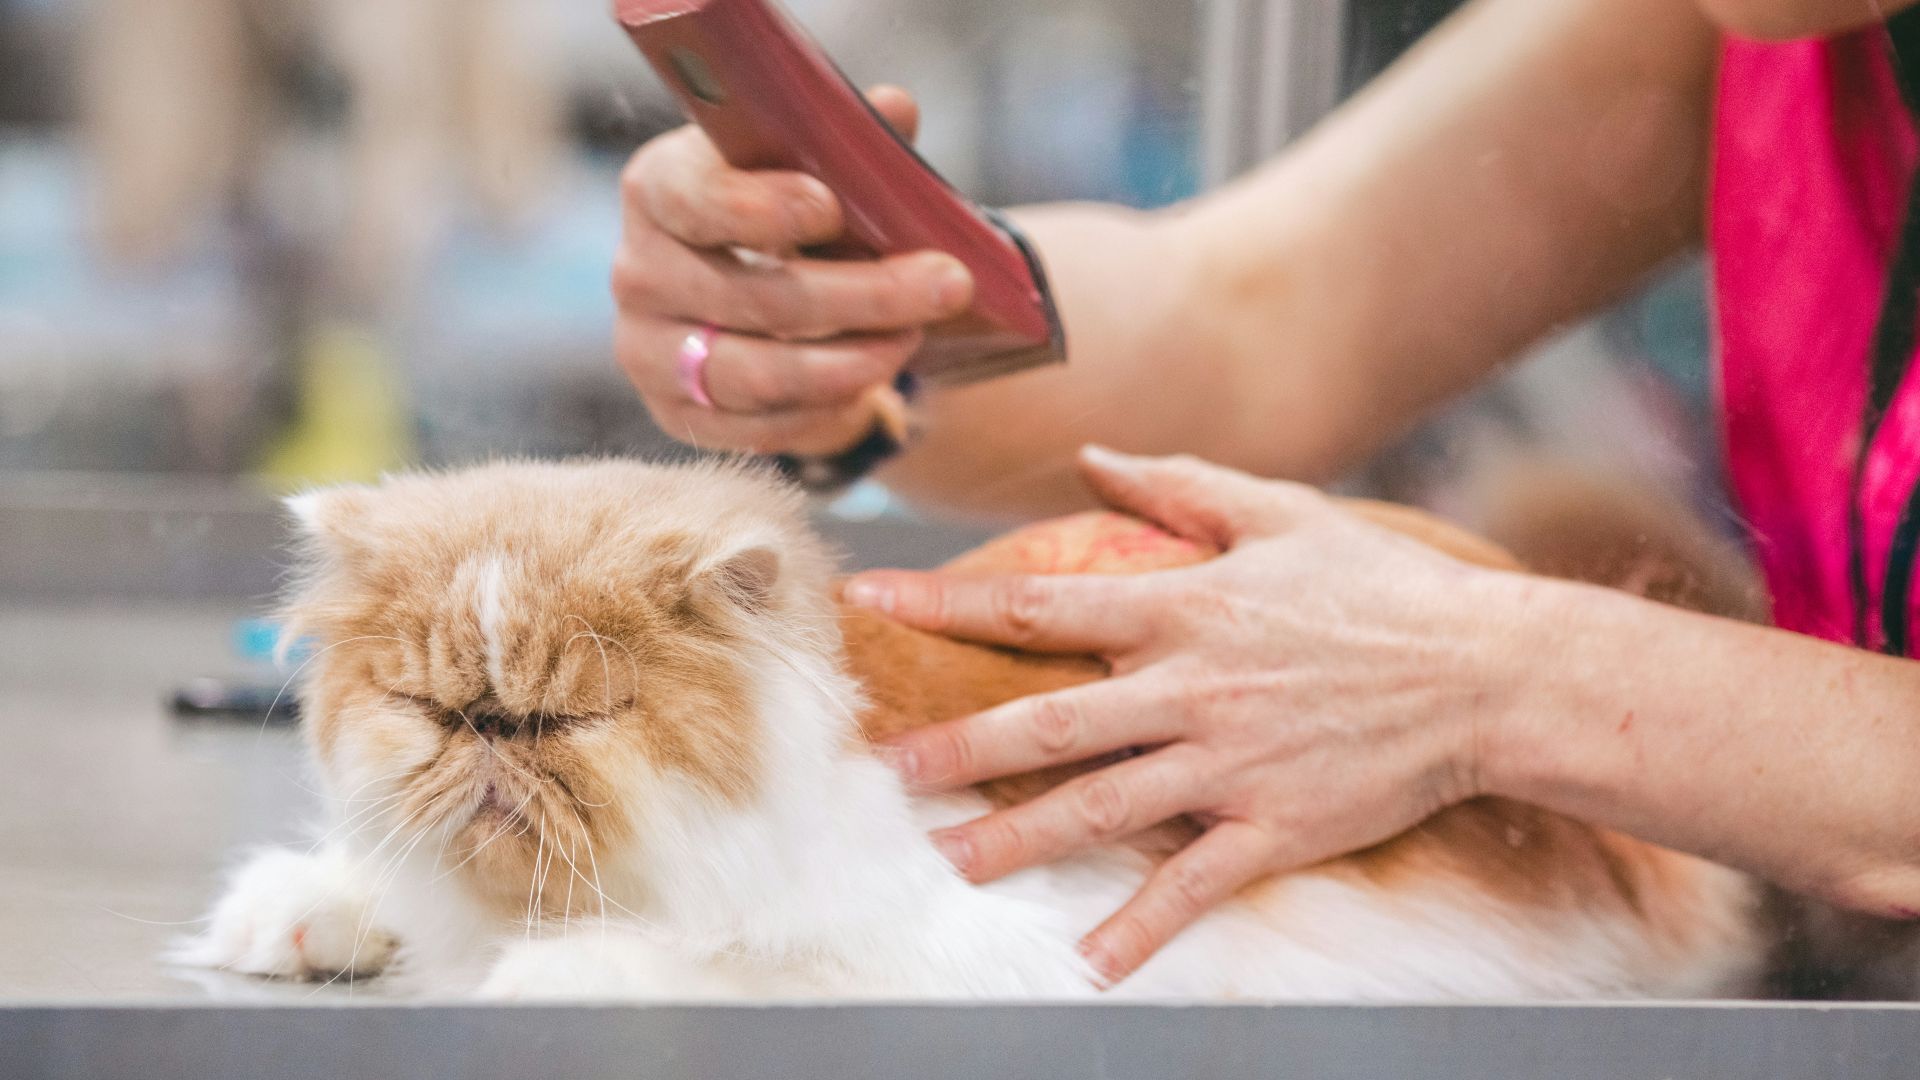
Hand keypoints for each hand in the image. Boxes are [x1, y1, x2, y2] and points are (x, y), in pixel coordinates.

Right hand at [612, 86, 974, 456]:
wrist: (760, 302)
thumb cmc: (792, 219)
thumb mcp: (818, 172)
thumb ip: (851, 145)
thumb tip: (896, 108)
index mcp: (660, 189)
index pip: (695, 200)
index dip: (762, 208)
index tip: (832, 209)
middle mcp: (640, 272)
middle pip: (751, 296)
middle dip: (862, 295)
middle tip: (946, 284)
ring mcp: (649, 352)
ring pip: (756, 373)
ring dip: (851, 361)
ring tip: (914, 337)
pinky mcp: (677, 415)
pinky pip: (757, 428)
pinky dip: (824, 409)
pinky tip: (872, 384)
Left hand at [843, 447, 1522, 985]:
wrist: (1489, 671)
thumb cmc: (1384, 586)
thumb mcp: (1282, 512)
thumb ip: (1179, 483)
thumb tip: (1094, 457)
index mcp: (1183, 607)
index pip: (1038, 606)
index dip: (946, 599)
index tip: (871, 596)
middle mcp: (1190, 688)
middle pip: (1048, 723)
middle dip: (958, 747)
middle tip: (886, 771)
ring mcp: (1229, 763)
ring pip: (1100, 809)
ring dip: (1018, 841)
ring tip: (949, 866)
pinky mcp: (1274, 825)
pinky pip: (1194, 884)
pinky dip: (1142, 928)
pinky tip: (1091, 966)